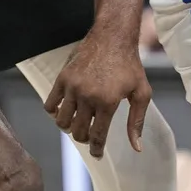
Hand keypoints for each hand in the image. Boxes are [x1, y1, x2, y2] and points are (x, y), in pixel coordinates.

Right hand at [44, 32, 152, 157]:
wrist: (112, 36)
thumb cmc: (130, 65)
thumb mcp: (141, 92)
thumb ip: (137, 121)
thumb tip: (136, 147)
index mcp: (107, 102)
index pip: (97, 136)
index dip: (96, 150)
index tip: (97, 154)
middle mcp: (87, 96)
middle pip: (77, 131)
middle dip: (83, 138)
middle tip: (89, 134)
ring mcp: (72, 87)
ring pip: (61, 121)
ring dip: (68, 127)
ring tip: (77, 122)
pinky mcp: (62, 77)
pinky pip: (49, 104)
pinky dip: (54, 112)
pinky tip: (64, 110)